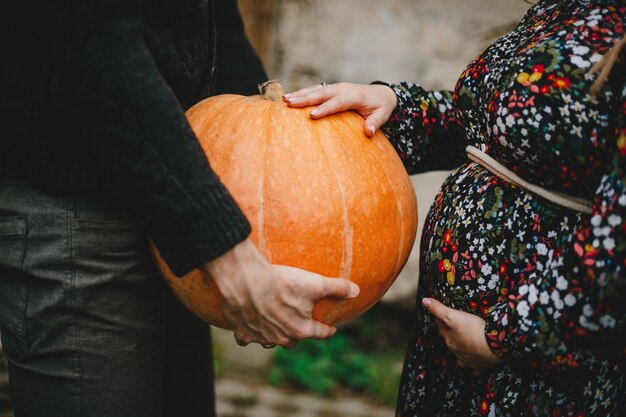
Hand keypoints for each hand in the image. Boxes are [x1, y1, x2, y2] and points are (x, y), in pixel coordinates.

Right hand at [203, 238, 359, 348]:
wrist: (245, 281)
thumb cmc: (282, 282)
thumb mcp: (315, 283)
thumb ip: (337, 287)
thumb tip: (356, 290)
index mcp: (300, 329)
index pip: (319, 333)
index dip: (327, 330)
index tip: (332, 329)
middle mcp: (281, 337)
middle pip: (294, 341)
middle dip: (299, 334)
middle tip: (301, 325)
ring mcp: (261, 337)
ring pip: (271, 342)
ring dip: (275, 336)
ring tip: (277, 327)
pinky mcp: (242, 331)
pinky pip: (246, 339)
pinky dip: (249, 334)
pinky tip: (250, 326)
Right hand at [283, 82, 396, 136]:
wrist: (382, 93)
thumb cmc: (381, 106)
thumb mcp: (383, 114)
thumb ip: (375, 123)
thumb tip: (368, 133)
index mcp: (355, 95)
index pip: (338, 102)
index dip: (324, 108)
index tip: (311, 116)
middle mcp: (343, 89)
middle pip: (322, 93)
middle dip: (305, 98)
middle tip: (289, 103)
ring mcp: (336, 87)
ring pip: (316, 90)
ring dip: (300, 94)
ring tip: (284, 100)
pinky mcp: (331, 89)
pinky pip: (315, 90)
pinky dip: (302, 93)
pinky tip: (289, 98)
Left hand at [422, 297, 504, 375]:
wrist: (493, 345)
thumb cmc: (472, 329)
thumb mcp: (453, 316)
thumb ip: (438, 309)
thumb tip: (424, 301)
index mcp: (449, 340)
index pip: (442, 328)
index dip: (441, 320)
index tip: (440, 315)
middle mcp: (457, 351)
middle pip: (451, 343)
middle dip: (451, 337)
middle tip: (455, 329)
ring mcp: (468, 361)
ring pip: (461, 360)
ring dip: (460, 355)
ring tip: (463, 350)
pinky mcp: (481, 366)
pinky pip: (475, 371)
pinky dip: (475, 369)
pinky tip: (475, 366)